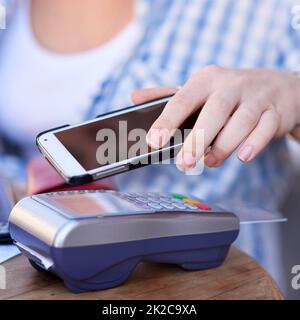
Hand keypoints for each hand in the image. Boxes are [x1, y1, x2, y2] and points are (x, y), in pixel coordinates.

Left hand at [132, 66, 299, 170]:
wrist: (276, 86)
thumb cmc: (228, 93)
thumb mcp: (199, 89)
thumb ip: (168, 96)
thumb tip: (135, 97)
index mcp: (206, 79)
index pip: (182, 99)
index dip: (167, 121)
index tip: (154, 141)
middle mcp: (231, 85)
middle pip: (214, 111)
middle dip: (197, 140)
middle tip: (183, 164)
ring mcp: (256, 98)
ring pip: (241, 121)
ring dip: (223, 146)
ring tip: (209, 162)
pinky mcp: (275, 113)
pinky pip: (265, 129)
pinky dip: (253, 144)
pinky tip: (242, 157)